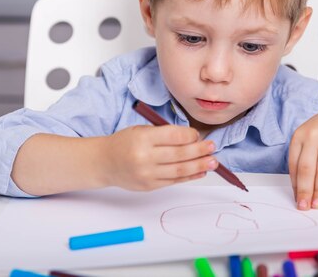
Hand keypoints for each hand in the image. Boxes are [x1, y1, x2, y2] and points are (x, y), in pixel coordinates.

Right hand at [101, 125, 217, 190]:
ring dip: (199, 166)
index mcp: (143, 138)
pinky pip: (174, 181)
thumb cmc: (125, 143)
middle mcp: (145, 157)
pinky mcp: (149, 186)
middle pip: (180, 155)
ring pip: (179, 171)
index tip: (198, 134)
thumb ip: (165, 134)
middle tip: (212, 147)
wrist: (105, 162)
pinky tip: (200, 172)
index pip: (174, 137)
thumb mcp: (142, 130)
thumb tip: (192, 139)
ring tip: (213, 162)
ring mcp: (147, 174)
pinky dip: (189, 177)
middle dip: (200, 151)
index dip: (190, 136)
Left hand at [288, 106, 317, 209]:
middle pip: (306, 169)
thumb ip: (302, 158)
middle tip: (303, 206)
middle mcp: (313, 137)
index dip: (295, 183)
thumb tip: (299, 187)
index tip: (296, 198)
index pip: (293, 164)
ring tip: (316, 204)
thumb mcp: (308, 138)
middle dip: (304, 190)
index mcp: (299, 135)